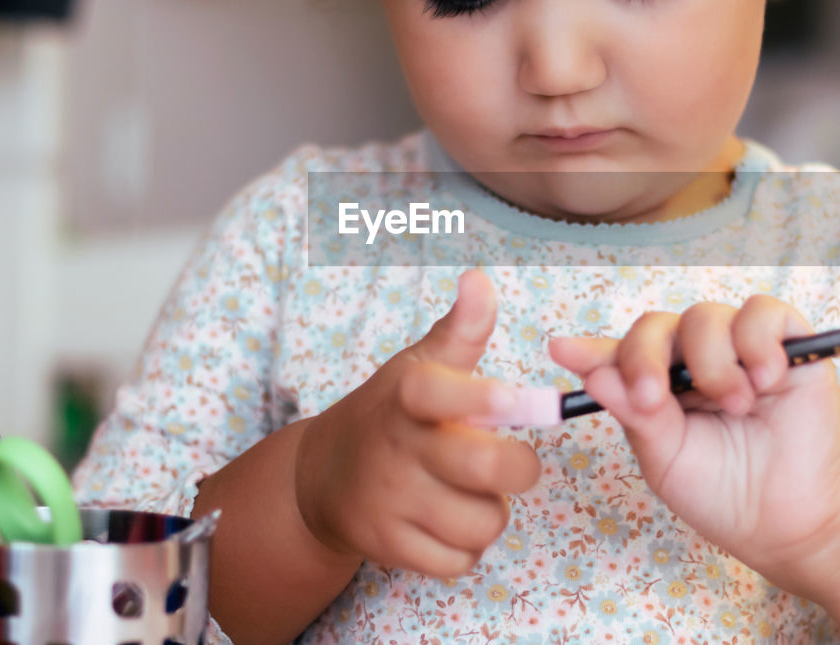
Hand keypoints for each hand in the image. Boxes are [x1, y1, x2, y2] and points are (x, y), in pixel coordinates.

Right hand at [296, 270, 541, 576]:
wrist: (321, 477)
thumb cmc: (391, 414)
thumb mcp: (419, 365)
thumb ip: (460, 329)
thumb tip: (479, 279)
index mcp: (408, 395)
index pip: (438, 392)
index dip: (480, 398)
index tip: (512, 402)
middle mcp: (396, 447)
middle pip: (485, 466)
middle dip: (519, 467)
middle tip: (511, 461)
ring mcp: (390, 500)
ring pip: (482, 521)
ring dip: (491, 511)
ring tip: (472, 492)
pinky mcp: (388, 546)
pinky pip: (460, 561)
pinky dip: (467, 548)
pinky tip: (450, 522)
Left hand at [549, 296, 839, 578]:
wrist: (790, 522)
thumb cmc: (723, 493)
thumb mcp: (666, 459)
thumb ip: (636, 414)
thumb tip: (593, 374)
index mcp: (655, 387)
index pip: (617, 356)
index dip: (590, 351)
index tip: (559, 350)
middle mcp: (691, 360)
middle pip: (654, 327)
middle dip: (644, 359)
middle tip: (653, 401)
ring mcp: (738, 349)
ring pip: (705, 316)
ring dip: (712, 363)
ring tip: (735, 406)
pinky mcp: (787, 344)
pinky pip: (763, 312)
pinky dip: (758, 342)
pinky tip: (766, 380)